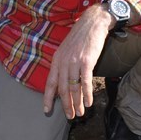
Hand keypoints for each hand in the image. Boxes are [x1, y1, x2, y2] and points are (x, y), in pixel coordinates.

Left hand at [43, 3, 112, 118]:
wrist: (93, 23)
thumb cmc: (82, 37)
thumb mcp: (67, 49)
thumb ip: (64, 64)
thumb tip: (64, 80)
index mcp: (57, 60)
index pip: (50, 83)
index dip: (48, 98)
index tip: (47, 110)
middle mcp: (63, 62)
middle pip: (63, 89)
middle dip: (66, 105)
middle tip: (70, 116)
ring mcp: (75, 62)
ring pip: (74, 88)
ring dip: (77, 103)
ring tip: (80, 113)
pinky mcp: (87, 62)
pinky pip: (85, 82)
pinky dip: (87, 94)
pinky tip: (88, 103)